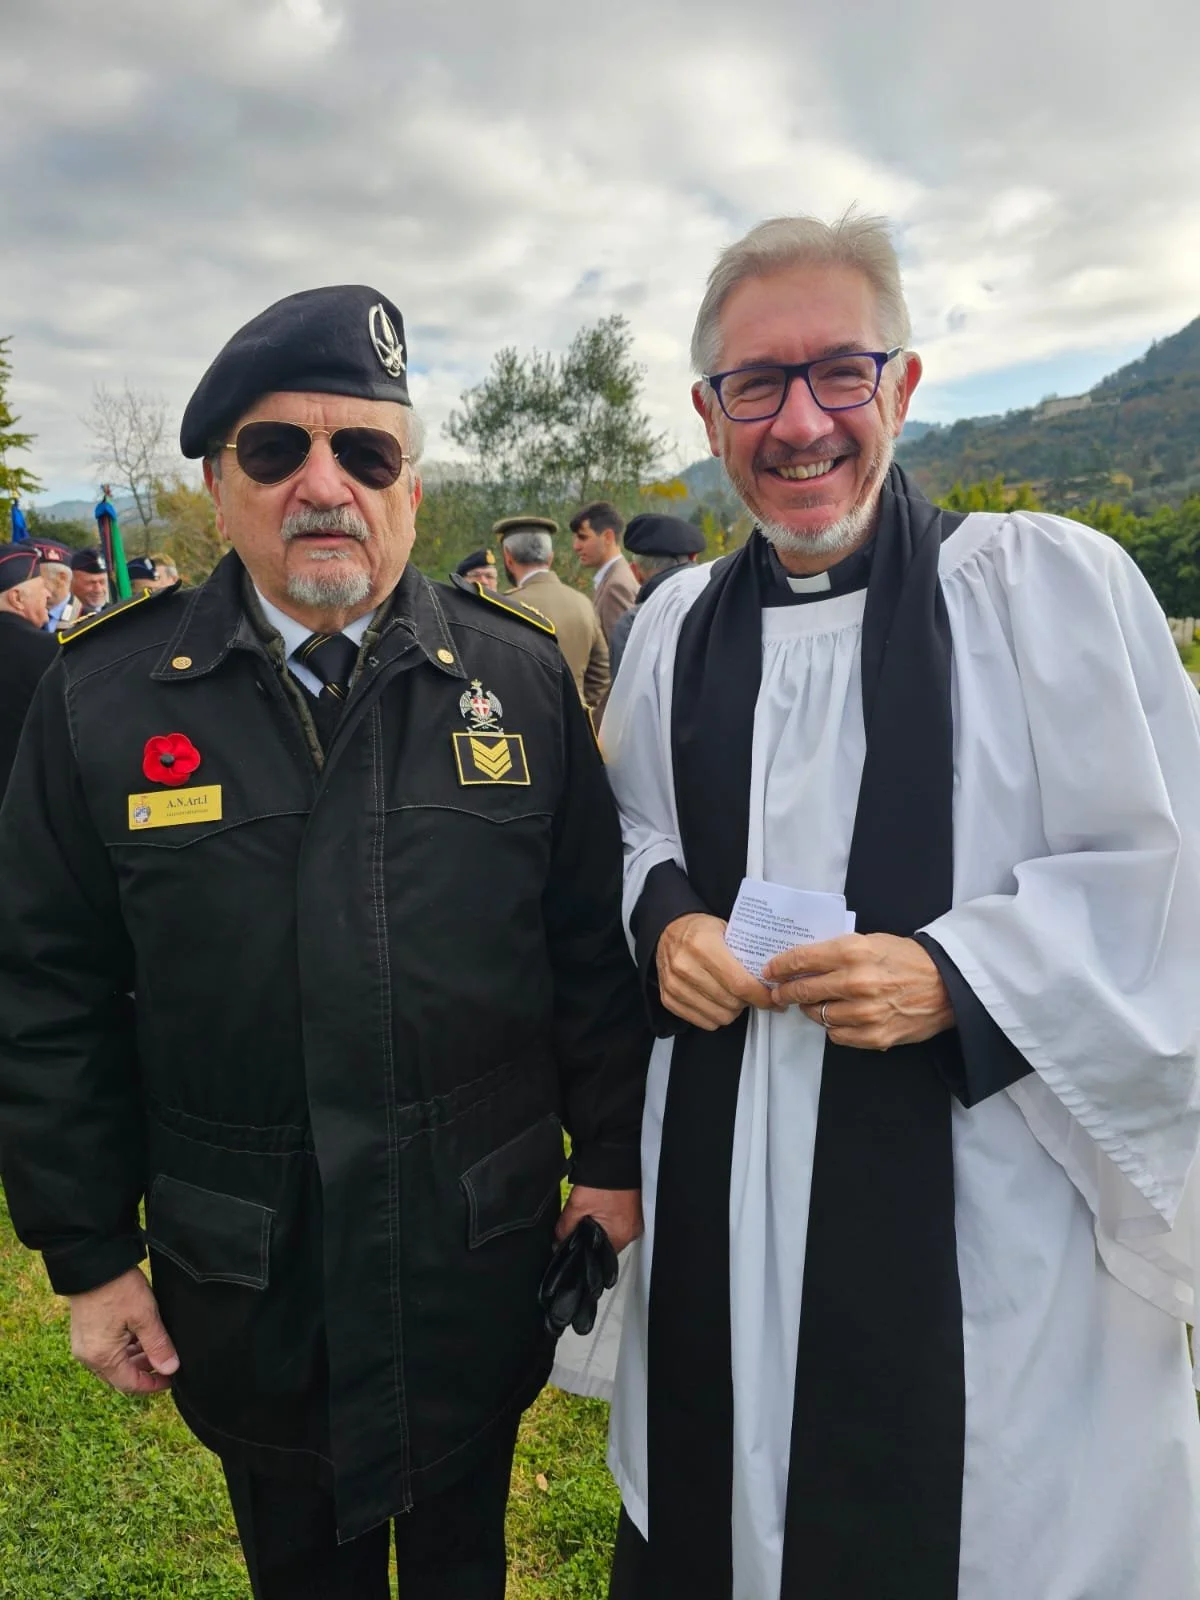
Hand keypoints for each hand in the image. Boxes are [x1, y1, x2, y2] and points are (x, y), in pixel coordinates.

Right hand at [68, 1266, 179, 1394]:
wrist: (92, 1262)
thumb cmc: (117, 1288)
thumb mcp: (145, 1316)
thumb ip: (158, 1345)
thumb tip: (171, 1369)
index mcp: (102, 1357)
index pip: (130, 1385)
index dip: (153, 1385)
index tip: (172, 1379)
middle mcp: (88, 1356)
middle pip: (120, 1376)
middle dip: (145, 1372)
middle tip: (168, 1361)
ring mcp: (84, 1344)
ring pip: (114, 1362)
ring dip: (135, 1359)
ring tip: (158, 1346)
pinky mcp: (85, 1331)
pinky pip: (106, 1349)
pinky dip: (124, 1348)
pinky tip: (141, 1336)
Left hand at [556, 1184, 642, 1253]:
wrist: (617, 1155)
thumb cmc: (603, 1179)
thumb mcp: (577, 1205)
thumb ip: (565, 1227)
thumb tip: (558, 1241)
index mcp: (621, 1234)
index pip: (600, 1254)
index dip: (585, 1248)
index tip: (577, 1239)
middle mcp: (633, 1230)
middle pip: (607, 1243)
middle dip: (593, 1235)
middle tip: (584, 1220)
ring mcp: (637, 1219)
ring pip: (614, 1230)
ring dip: (603, 1225)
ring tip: (595, 1209)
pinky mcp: (637, 1208)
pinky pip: (622, 1219)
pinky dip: (612, 1215)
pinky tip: (604, 1204)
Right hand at [656, 912, 774, 1029]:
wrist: (669, 931)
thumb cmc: (700, 930)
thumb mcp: (726, 929)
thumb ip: (746, 953)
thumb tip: (774, 978)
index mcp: (703, 945)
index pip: (739, 983)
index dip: (760, 996)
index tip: (772, 999)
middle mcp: (685, 966)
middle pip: (731, 1002)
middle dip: (748, 1002)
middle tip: (752, 993)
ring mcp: (674, 985)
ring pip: (719, 1016)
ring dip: (733, 1011)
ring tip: (734, 996)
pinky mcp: (668, 999)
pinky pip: (703, 1022)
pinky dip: (715, 1016)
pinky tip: (718, 1002)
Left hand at [763, 933, 954, 1050]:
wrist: (947, 984)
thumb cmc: (907, 959)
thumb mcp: (870, 941)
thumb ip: (836, 951)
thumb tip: (802, 963)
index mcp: (853, 952)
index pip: (801, 960)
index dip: (780, 967)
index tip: (770, 971)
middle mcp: (856, 982)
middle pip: (803, 990)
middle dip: (786, 992)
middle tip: (780, 993)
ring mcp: (865, 1012)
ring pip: (818, 1015)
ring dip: (812, 1010)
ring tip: (816, 1003)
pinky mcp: (874, 1036)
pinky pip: (837, 1035)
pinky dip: (835, 1027)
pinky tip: (841, 1017)